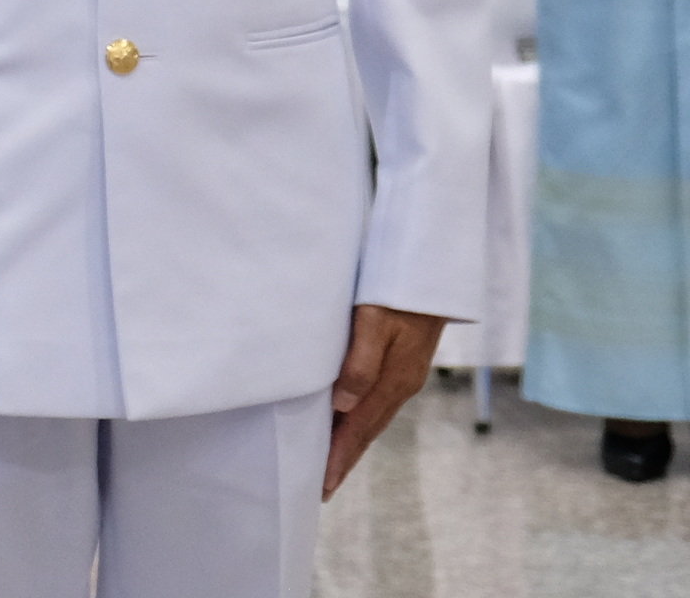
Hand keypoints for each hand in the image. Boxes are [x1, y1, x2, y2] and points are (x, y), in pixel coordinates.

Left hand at [325, 304, 443, 496]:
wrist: (432, 267)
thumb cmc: (396, 288)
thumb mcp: (374, 321)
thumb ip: (359, 363)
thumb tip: (343, 406)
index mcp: (394, 379)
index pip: (360, 428)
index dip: (341, 457)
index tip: (323, 485)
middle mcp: (401, 383)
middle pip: (368, 429)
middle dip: (345, 458)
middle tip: (323, 488)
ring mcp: (404, 374)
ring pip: (373, 416)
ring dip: (352, 440)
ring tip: (332, 463)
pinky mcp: (403, 362)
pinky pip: (377, 400)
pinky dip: (361, 418)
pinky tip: (350, 420)